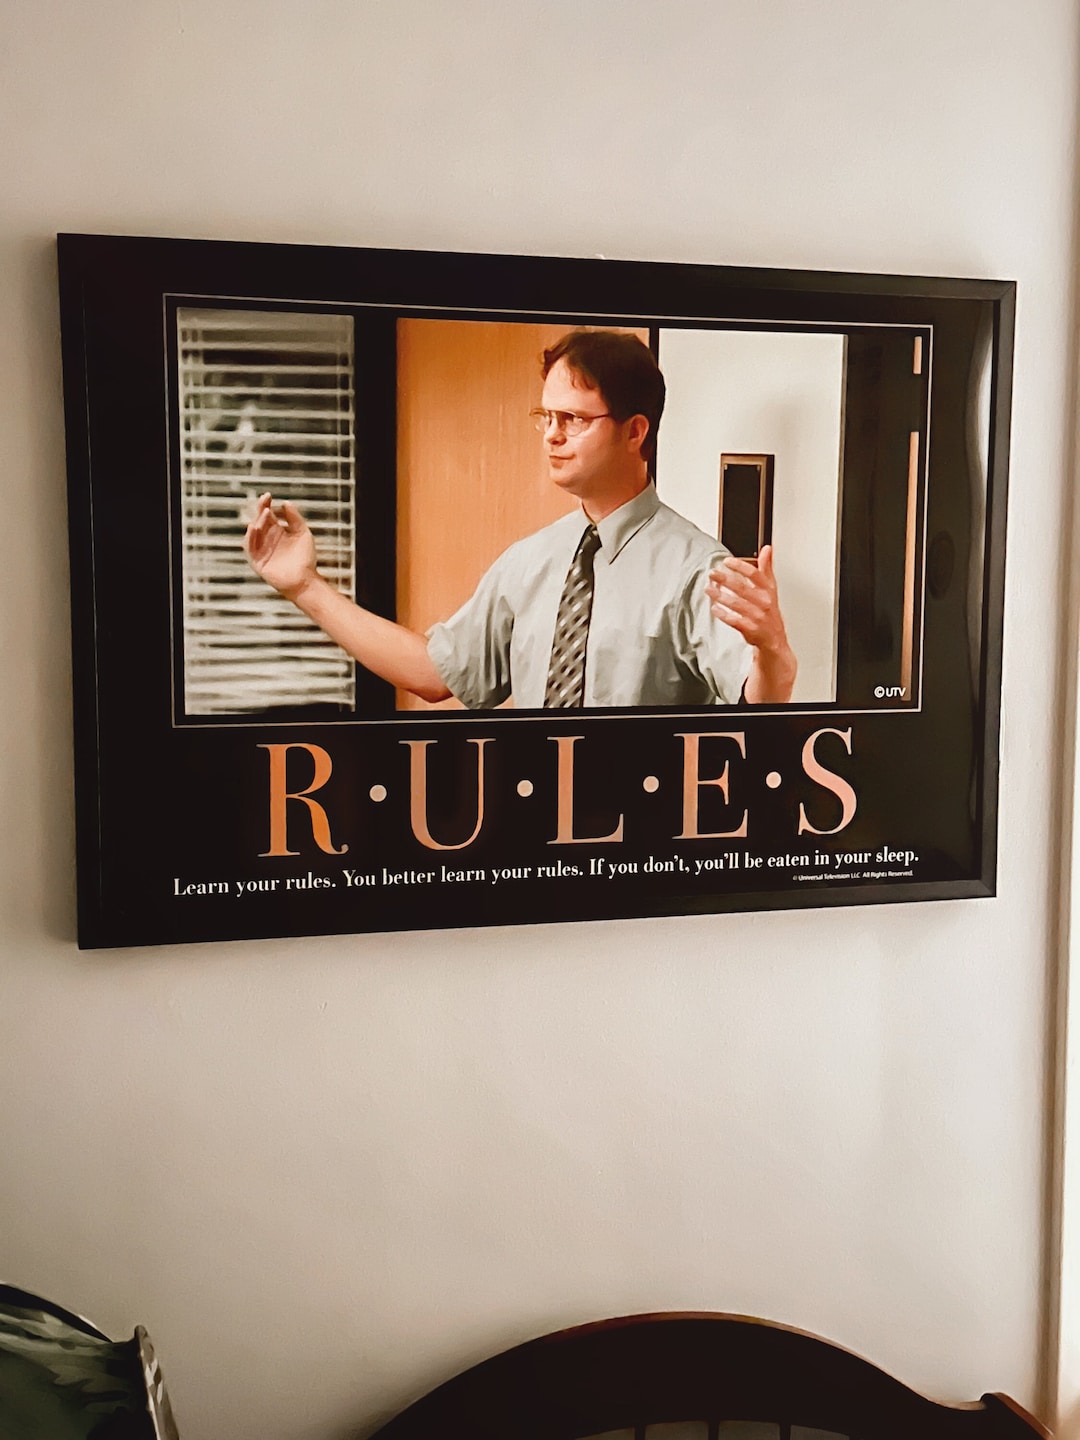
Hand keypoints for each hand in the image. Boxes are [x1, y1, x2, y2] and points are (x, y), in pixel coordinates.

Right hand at [244, 492, 317, 599]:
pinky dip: (250, 537)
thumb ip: (295, 518)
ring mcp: (261, 549)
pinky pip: (250, 547)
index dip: (266, 504)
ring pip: (255, 532)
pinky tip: (254, 527)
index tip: (269, 495)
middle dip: (261, 510)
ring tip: (265, 513)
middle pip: (260, 520)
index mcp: (277, 531)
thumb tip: (285, 502)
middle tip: (265, 501)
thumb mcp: (303, 534)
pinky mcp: (257, 561)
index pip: (268, 514)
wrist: (305, 580)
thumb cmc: (306, 559)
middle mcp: (267, 538)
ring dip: (258, 521)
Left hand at [707, 545, 795, 702]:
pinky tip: (714, 608)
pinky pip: (735, 620)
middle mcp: (765, 603)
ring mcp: (758, 617)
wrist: (774, 641)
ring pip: (737, 604)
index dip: (741, 566)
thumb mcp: (771, 589)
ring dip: (720, 596)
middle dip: (726, 579)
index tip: (727, 561)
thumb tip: (768, 548)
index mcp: (769, 591)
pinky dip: (723, 614)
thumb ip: (767, 569)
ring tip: (708, 589)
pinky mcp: (751, 630)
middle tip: (712, 573)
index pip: (756, 575)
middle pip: (743, 588)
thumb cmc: (770, 612)